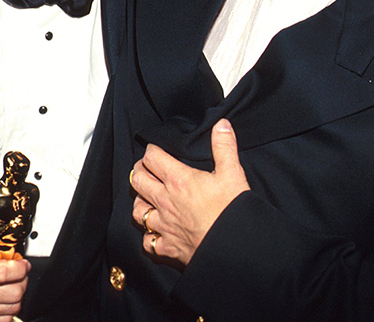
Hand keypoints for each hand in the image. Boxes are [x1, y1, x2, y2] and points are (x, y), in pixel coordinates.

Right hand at [0, 216, 28, 321]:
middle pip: (13, 293)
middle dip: (22, 281)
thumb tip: (5, 228)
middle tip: (17, 273)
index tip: (23, 264)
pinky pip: (3, 321)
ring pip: (11, 308)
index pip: (5, 273)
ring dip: (15, 295)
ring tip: (7, 285)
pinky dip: (6, 310)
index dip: (21, 268)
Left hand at [130, 119, 249, 266]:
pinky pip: (148, 242)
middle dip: (139, 171)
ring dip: (139, 202)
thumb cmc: (233, 211)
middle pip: (138, 180)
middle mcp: (165, 202)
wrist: (236, 248)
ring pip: (137, 211)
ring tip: (146, 198)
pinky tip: (154, 232)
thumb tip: (221, 124)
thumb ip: (225, 147)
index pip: (152, 158)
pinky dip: (148, 236)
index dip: (151, 151)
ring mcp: (164, 226)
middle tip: (145, 168)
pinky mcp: (168, 247)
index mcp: (178, 180)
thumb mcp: (233, 173)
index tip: (155, 150)